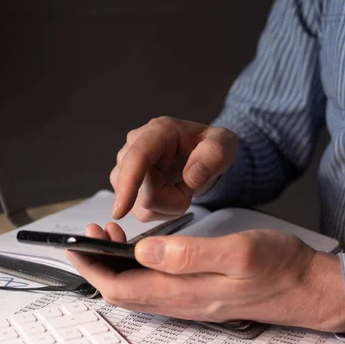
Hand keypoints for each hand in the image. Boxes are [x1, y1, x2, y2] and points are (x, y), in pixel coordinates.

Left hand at [66, 223, 344, 332]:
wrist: (307, 287)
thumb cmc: (278, 267)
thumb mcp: (236, 252)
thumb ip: (188, 253)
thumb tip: (142, 251)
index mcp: (184, 291)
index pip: (120, 287)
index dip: (92, 268)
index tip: (76, 245)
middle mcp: (181, 301)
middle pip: (122, 291)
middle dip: (97, 265)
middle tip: (92, 235)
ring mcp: (189, 300)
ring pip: (136, 289)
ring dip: (115, 266)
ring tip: (111, 237)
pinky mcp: (198, 293)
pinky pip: (154, 286)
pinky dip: (136, 268)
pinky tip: (143, 249)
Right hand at [110, 117, 237, 220]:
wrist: (199, 154)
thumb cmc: (208, 147)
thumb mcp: (224, 144)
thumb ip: (213, 154)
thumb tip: (192, 175)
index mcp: (158, 131)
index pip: (137, 158)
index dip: (128, 184)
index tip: (120, 210)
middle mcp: (134, 145)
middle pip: (141, 192)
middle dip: (171, 199)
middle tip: (190, 183)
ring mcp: (125, 166)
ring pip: (140, 206)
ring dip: (167, 205)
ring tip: (180, 185)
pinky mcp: (123, 185)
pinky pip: (142, 211)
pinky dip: (161, 209)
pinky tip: (170, 192)